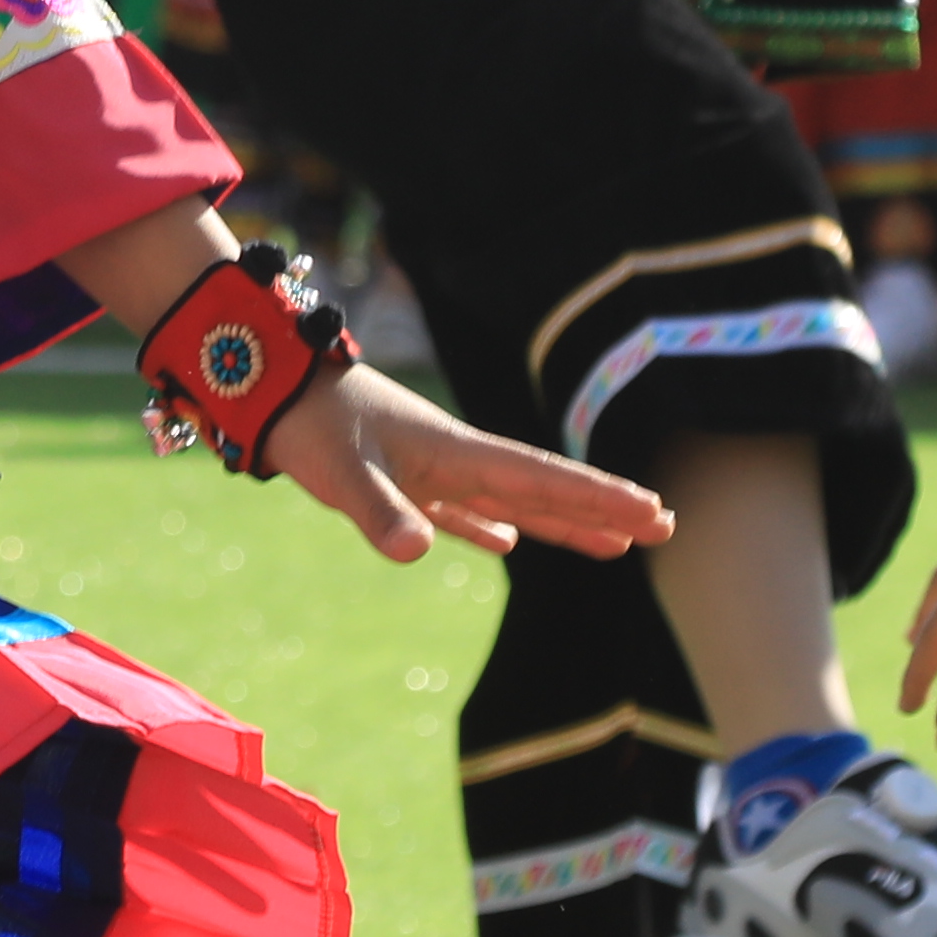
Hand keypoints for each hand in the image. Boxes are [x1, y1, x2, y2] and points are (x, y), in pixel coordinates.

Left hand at [255, 356, 672, 568]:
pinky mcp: (401, 481)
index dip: (600, 498)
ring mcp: (432, 470)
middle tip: (667, 527)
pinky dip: (493, 526)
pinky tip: (511, 543)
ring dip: (562, 522)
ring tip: (614, 546)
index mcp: (457, 454)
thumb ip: (381, 514)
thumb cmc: (309, 424)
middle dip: (604, 509)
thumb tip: (418, 552)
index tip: (653, 513)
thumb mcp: (343, 473)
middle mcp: (456, 460)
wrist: (269, 384)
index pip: (544, 480)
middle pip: (545, 489)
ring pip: (514, 502)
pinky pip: (462, 510)